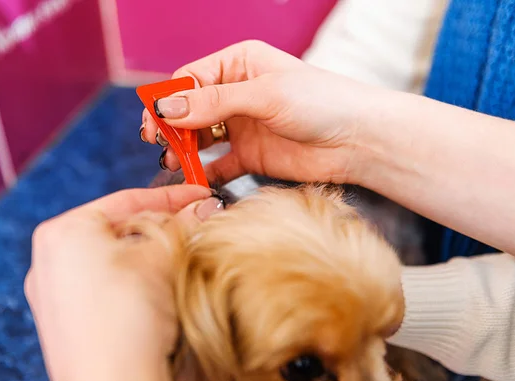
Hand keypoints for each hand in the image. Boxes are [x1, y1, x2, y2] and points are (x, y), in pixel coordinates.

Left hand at [25, 185, 224, 380]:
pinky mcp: (71, 325)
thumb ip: (183, 224)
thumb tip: (203, 207)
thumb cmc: (123, 325)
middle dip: (164, 229)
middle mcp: (51, 262)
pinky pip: (111, 290)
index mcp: (63, 233)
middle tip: (199, 227)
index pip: (128, 199)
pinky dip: (139, 284)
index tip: (200, 194)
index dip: (172, 195)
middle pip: (122, 230)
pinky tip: (162, 293)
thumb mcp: (161, 259)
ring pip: (119, 261)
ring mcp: (58, 297)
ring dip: (154, 257)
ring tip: (185, 259)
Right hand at [140, 40, 383, 184]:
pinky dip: (204, 173)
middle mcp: (236, 93)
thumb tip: (166, 108)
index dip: (169, 100)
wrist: (358, 140)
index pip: (189, 79)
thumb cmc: (321, 102)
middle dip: (172, 127)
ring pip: (199, 137)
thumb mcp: (265, 95)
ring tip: (173, 163)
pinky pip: (217, 164)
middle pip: (189, 109)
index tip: (156, 123)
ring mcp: (242, 126)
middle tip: (161, 145)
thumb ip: (214, 102)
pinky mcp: (250, 156)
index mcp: (239, 64)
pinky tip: (195, 181)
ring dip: (183, 150)